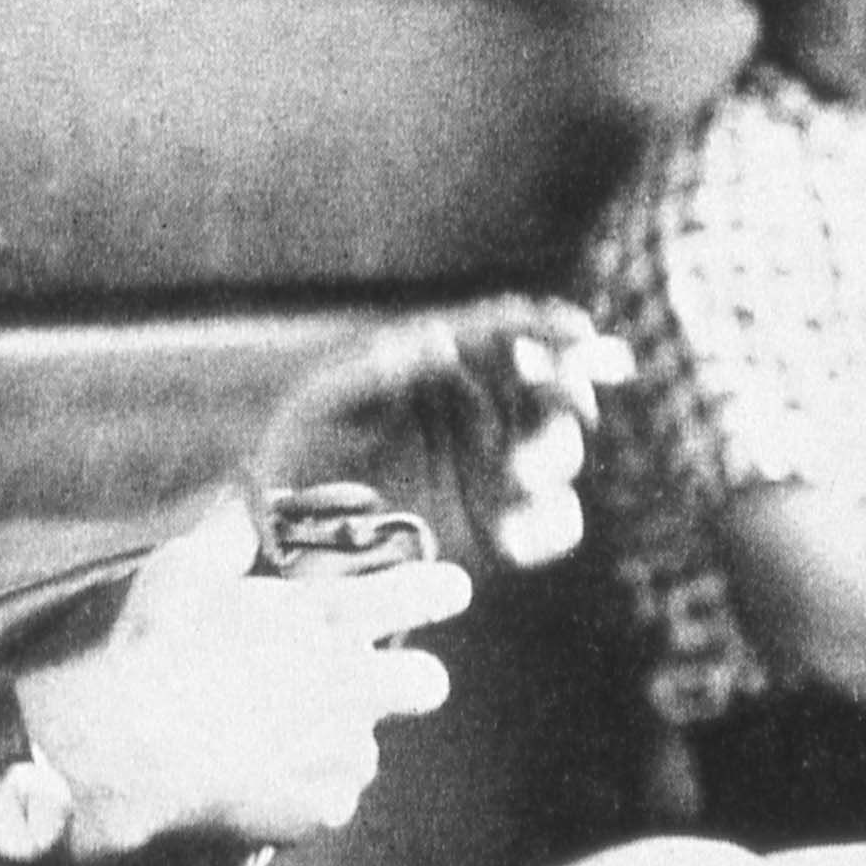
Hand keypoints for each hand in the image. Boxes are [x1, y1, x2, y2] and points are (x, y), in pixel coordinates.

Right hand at [20, 493, 464, 857]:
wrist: (126, 745)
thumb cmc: (153, 647)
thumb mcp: (183, 568)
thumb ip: (230, 533)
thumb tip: (249, 498)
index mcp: (326, 618)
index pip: (425, 593)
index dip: (440, 591)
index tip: (443, 592)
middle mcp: (352, 683)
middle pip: (428, 683)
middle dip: (409, 679)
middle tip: (359, 680)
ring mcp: (341, 752)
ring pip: (367, 746)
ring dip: (335, 739)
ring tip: (272, 738)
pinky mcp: (321, 808)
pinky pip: (329, 798)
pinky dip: (301, 790)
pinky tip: (253, 778)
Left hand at [251, 296, 631, 572]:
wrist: (289, 535)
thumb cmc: (298, 452)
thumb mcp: (326, 404)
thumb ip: (380, 369)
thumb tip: (445, 339)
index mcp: (445, 367)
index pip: (512, 336)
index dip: (551, 329)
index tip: (577, 333)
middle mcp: (481, 413)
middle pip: (552, 392)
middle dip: (567, 393)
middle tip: (565, 405)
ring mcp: (496, 469)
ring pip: (559, 453)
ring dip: (552, 457)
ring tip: (518, 476)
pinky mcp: (502, 528)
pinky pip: (554, 523)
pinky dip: (549, 525)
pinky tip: (512, 536)